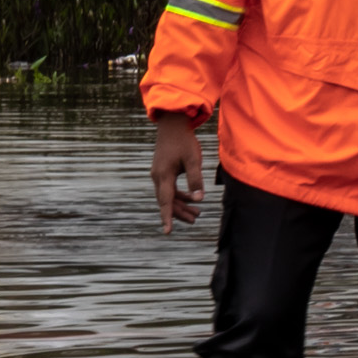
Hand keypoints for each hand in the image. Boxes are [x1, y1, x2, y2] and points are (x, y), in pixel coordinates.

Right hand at [152, 111, 206, 229]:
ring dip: (182, 205)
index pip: (165, 201)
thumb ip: (196, 180)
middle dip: (180, 213)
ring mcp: (159, 174)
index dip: (167, 217)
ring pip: (169, 196)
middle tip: (195, 221)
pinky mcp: (163, 171)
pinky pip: (170, 189)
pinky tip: (193, 199)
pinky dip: (180, 196)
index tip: (168, 231)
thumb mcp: (193, 160)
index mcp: (163, 176)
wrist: (172, 126)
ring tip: (197, 214)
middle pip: (167, 201)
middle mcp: (158, 177)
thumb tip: (199, 199)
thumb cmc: (184, 142)